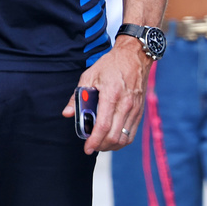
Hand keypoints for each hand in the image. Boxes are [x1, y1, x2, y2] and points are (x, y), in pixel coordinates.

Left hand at [61, 36, 150, 154]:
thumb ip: (77, 97)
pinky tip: (112, 138)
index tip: (87, 148)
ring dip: (111, 146)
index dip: (94, 140)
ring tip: (100, 143)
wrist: (134, 56)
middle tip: (91, 146)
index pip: (103, 125)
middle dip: (101, 146)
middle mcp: (125, 104)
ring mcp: (134, 109)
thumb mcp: (89, 76)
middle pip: (114, 136)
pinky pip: (131, 134)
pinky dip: (121, 141)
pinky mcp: (140, 111)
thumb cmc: (110, 65)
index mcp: (111, 94)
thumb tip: (67, 114)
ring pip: (124, 139)